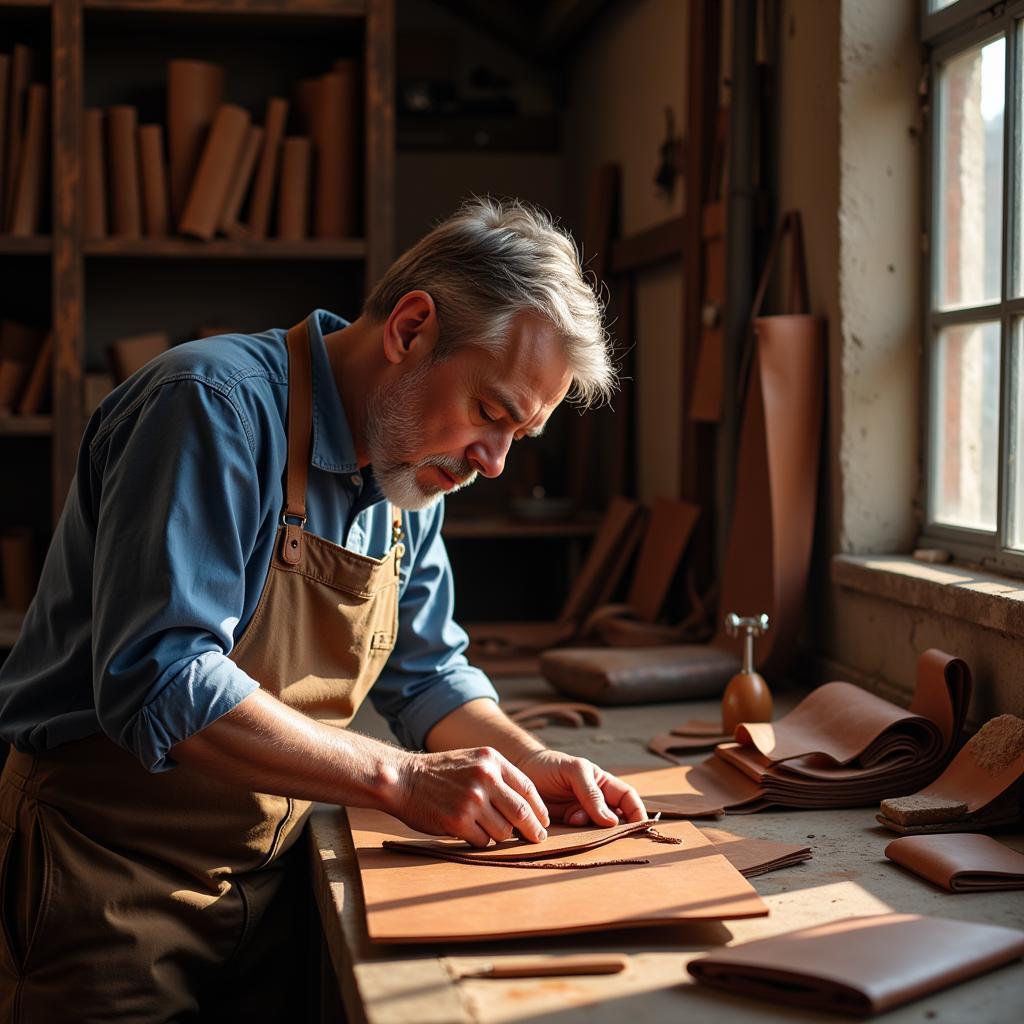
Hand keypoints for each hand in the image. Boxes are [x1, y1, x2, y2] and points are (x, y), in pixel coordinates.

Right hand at [387, 746, 550, 846]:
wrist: (404, 779)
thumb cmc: (440, 773)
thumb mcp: (473, 760)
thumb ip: (499, 776)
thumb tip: (528, 805)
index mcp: (492, 760)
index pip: (528, 788)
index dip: (539, 809)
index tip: (543, 821)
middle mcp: (486, 777)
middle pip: (522, 812)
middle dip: (534, 830)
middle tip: (538, 838)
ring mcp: (472, 800)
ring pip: (504, 831)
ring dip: (502, 836)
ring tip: (492, 831)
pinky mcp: (458, 821)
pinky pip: (483, 841)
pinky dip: (482, 841)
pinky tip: (472, 833)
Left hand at [514, 749, 646, 826]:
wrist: (521, 772)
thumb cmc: (551, 765)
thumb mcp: (574, 770)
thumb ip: (591, 792)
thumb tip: (612, 821)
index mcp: (603, 785)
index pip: (628, 799)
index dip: (637, 812)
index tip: (640, 826)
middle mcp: (596, 803)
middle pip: (616, 820)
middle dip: (617, 829)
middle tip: (609, 832)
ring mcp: (581, 816)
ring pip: (597, 831)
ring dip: (592, 831)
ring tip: (575, 819)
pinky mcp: (566, 828)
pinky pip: (578, 838)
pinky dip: (577, 837)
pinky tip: (568, 825)